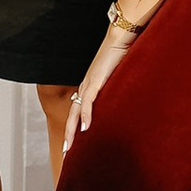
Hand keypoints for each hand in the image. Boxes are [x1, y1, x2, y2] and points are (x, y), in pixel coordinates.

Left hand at [60, 24, 132, 161]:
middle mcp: (86, 86)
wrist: (121, 37)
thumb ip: (117, 91)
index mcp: (90, 87)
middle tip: (65, 153)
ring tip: (69, 147)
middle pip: (71, 115)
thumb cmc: (122, 55)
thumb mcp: (118, 78)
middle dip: (68, 135)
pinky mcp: (96, 80)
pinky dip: (86, 116)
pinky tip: (85, 128)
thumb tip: (125, 103)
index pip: (77, 111)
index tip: (73, 143)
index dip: (73, 127)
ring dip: (71, 130)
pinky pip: (88, 102)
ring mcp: (89, 83)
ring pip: (75, 111)